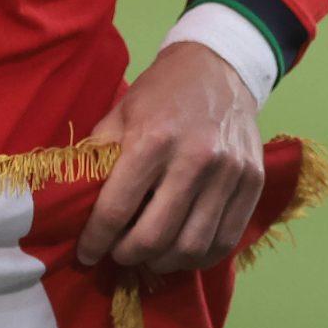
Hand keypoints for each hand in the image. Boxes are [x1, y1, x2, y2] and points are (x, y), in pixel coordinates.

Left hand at [77, 41, 264, 274]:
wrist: (220, 66)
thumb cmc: (161, 93)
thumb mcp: (120, 115)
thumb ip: (98, 159)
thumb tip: (74, 206)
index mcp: (154, 139)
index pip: (116, 211)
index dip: (95, 241)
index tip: (86, 252)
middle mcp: (196, 158)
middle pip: (154, 238)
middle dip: (127, 255)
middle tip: (118, 252)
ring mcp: (230, 172)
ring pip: (191, 247)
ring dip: (163, 262)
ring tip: (150, 253)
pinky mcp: (253, 181)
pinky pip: (226, 240)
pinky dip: (200, 257)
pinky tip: (182, 248)